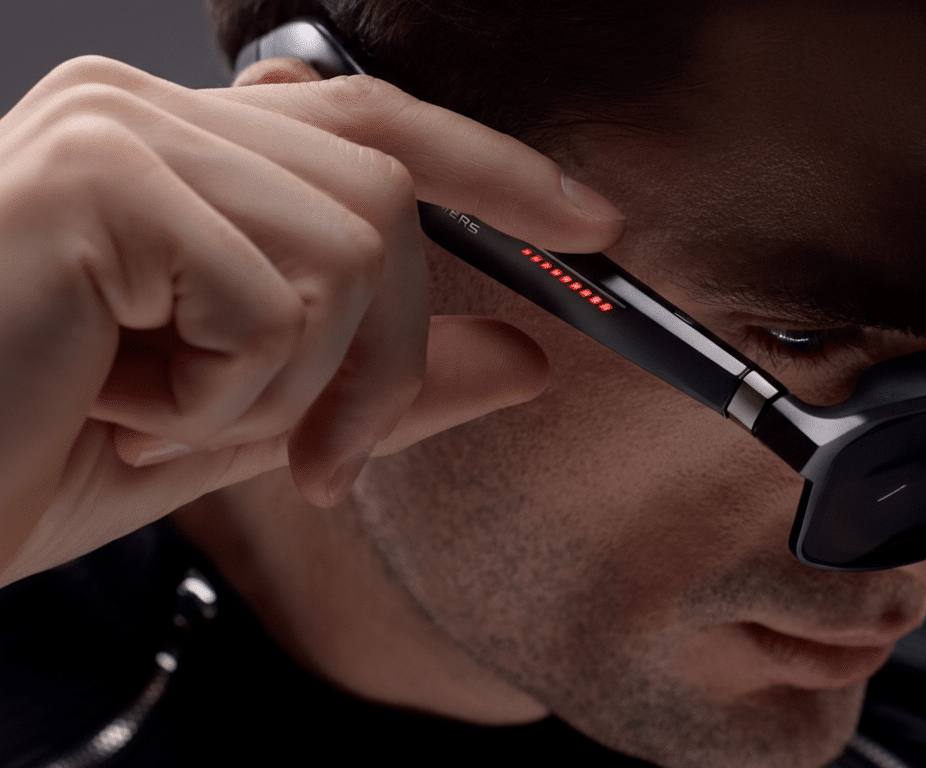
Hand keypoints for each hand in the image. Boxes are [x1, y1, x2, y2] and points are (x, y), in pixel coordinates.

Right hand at [0, 56, 623, 585]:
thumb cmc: (20, 451)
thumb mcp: (244, 427)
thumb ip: (384, 383)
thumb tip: (520, 353)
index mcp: (174, 152)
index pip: (375, 122)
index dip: (497, 169)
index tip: (588, 222)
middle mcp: (146, 113)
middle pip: (387, 195)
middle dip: (390, 354)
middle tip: (322, 463)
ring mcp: (121, 133)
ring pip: (352, 249)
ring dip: (296, 387)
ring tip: (170, 423)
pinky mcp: (101, 181)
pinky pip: (274, 300)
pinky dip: (223, 398)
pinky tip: (119, 406)